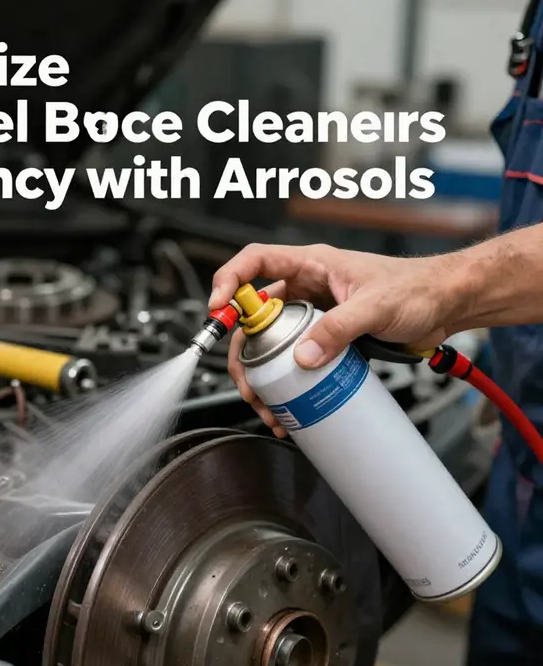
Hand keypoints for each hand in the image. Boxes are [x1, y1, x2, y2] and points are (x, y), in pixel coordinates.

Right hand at [210, 243, 463, 436]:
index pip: (255, 261)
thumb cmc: (417, 288)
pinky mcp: (323, 338)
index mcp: (311, 265)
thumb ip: (339, 328)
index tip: (220, 307)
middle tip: (246, 377)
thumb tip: (303, 356)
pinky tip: (287, 403)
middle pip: (253, 315)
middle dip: (242, 349)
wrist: (445, 306)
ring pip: (269, 343)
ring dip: (260, 374)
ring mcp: (312, 315)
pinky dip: (284, 383)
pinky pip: (292, 359)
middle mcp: (305, 289)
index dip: (230, 281)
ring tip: (265, 402)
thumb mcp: (376, 306)